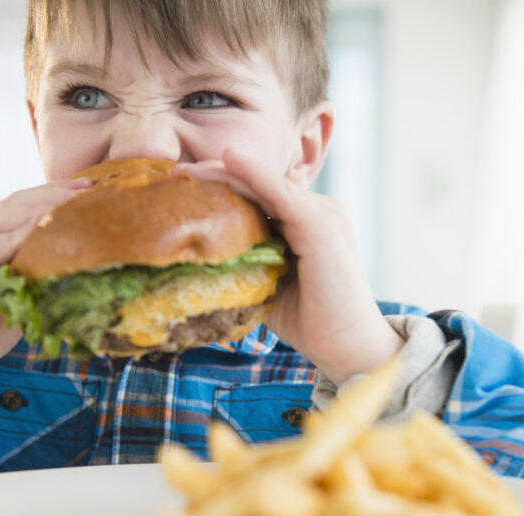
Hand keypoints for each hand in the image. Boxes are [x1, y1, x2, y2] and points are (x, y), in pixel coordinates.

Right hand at [0, 177, 90, 459]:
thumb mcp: (13, 297)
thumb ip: (33, 271)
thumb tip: (80, 256)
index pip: (12, 207)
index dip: (50, 195)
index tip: (89, 189)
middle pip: (9, 207)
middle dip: (52, 196)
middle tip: (90, 189)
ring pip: (0, 223)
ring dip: (41, 212)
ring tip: (77, 205)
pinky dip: (18, 240)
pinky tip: (45, 232)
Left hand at [176, 150, 403, 383]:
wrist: (349, 347)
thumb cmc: (312, 322)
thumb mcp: (270, 285)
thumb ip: (248, 264)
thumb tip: (200, 262)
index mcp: (306, 223)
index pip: (259, 196)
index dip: (222, 188)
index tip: (181, 188)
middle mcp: (317, 210)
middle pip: (259, 185)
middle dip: (216, 176)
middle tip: (174, 174)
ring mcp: (321, 214)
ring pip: (264, 185)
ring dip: (225, 173)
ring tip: (187, 170)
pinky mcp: (319, 224)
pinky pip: (280, 193)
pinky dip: (254, 174)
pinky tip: (228, 159)